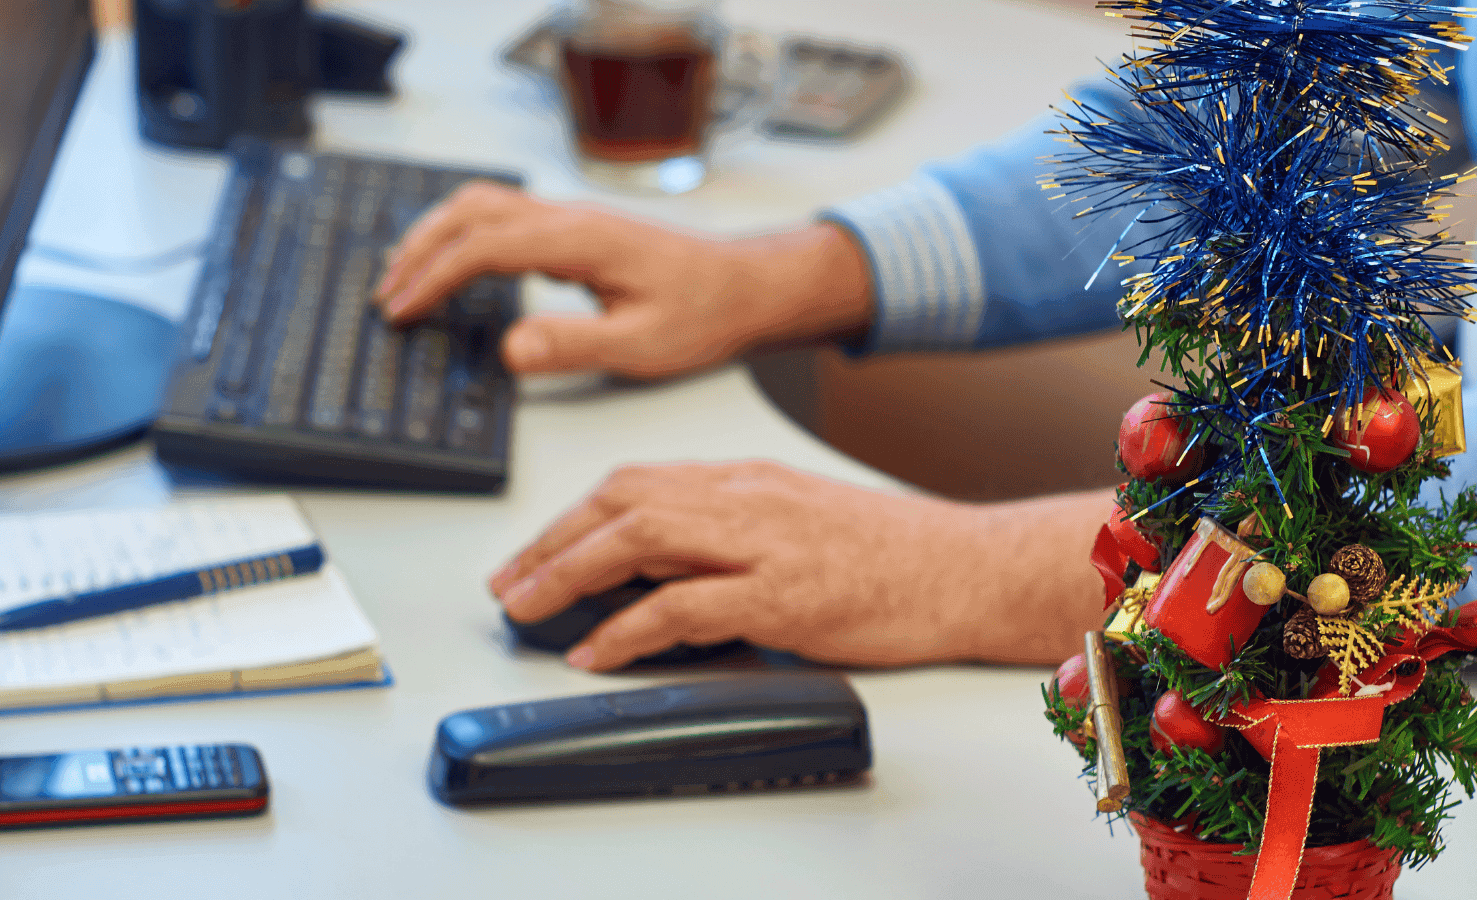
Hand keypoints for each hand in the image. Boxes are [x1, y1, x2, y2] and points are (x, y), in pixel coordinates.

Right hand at [374, 182, 872, 379]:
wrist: (745, 287)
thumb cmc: (704, 312)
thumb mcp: (643, 345)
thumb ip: (574, 346)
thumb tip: (513, 350)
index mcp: (581, 240)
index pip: (484, 246)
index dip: (434, 277)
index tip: (403, 310)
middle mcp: (570, 219)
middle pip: (471, 212)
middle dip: (419, 251)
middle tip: (387, 297)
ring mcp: (571, 220)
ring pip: (483, 205)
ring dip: (435, 235)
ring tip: (402, 277)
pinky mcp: (574, 231)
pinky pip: (502, 216)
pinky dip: (461, 234)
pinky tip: (452, 263)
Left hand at [489, 461, 1113, 669]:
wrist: (967, 569)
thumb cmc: (891, 553)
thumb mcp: (797, 518)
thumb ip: (728, 530)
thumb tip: (656, 567)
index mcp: (745, 478)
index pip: (634, 481)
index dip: (570, 517)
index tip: (532, 552)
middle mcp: (745, 499)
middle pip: (620, 502)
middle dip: (550, 542)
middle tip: (509, 584)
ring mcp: (763, 544)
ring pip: (639, 539)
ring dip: (569, 574)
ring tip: (529, 609)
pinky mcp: (783, 595)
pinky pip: (684, 606)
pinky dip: (627, 629)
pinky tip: (596, 650)